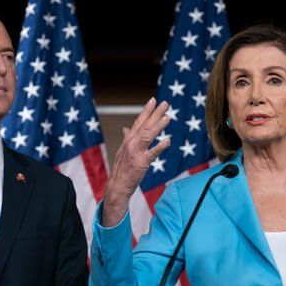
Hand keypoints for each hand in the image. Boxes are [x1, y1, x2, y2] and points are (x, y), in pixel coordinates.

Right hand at [102, 97, 171, 226]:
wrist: (117, 185)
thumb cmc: (122, 168)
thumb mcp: (123, 150)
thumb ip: (127, 138)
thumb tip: (126, 129)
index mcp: (128, 139)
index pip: (138, 121)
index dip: (146, 110)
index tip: (154, 100)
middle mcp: (131, 143)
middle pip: (145, 125)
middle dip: (155, 113)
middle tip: (165, 103)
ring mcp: (136, 153)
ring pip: (149, 136)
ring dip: (159, 126)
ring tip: (168, 117)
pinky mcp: (141, 163)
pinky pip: (152, 153)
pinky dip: (160, 146)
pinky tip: (168, 140)